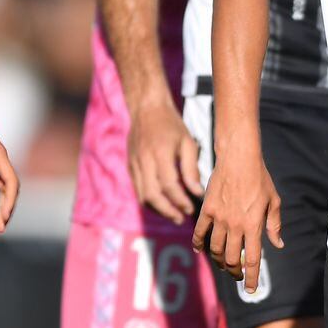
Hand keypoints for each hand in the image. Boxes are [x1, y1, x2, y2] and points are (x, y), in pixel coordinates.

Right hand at [128, 97, 203, 223]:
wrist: (146, 109)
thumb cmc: (171, 125)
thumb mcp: (187, 142)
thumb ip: (191, 168)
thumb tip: (197, 192)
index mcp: (160, 153)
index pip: (169, 185)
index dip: (180, 200)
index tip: (192, 208)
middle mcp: (144, 161)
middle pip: (152, 195)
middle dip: (167, 211)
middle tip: (181, 219)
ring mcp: (134, 164)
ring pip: (142, 196)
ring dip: (158, 209)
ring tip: (174, 215)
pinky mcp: (130, 167)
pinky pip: (138, 189)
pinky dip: (149, 200)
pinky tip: (162, 204)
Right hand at [193, 156, 281, 292]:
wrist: (239, 158)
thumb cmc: (260, 179)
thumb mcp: (274, 201)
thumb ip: (274, 225)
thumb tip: (278, 245)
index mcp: (254, 225)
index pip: (254, 259)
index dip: (253, 277)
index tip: (251, 290)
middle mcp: (235, 225)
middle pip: (232, 259)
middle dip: (235, 271)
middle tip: (237, 274)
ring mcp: (219, 218)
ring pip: (216, 249)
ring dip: (220, 260)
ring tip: (224, 263)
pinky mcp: (207, 210)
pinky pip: (199, 232)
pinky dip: (198, 244)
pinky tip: (200, 250)